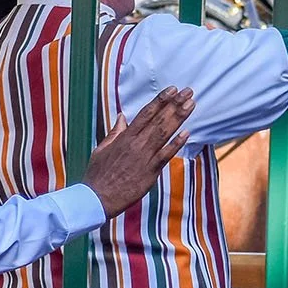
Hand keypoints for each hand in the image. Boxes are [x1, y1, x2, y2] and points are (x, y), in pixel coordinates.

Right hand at [82, 86, 194, 215]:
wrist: (97, 197)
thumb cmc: (98, 174)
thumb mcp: (102, 148)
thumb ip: (115, 132)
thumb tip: (121, 117)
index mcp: (125, 137)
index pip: (145, 113)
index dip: (160, 100)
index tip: (172, 90)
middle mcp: (136, 144)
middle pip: (159, 120)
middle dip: (174, 104)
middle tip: (188, 92)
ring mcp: (144, 157)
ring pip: (164, 133)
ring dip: (179, 118)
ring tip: (191, 104)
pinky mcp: (150, 172)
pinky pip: (166, 155)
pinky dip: (176, 144)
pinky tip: (187, 133)